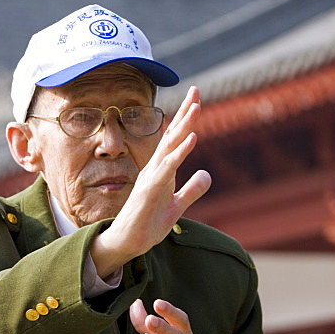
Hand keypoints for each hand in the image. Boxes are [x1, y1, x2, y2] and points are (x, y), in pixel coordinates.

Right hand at [90, 86, 210, 275]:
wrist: (126, 243)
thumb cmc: (147, 224)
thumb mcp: (176, 207)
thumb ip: (191, 191)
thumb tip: (208, 174)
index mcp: (162, 170)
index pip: (175, 139)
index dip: (185, 119)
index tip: (196, 99)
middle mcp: (155, 168)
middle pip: (172, 135)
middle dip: (185, 112)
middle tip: (196, 90)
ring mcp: (151, 177)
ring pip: (169, 146)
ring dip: (184, 126)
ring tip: (196, 107)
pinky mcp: (149, 190)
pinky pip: (167, 168)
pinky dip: (179, 152)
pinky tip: (191, 139)